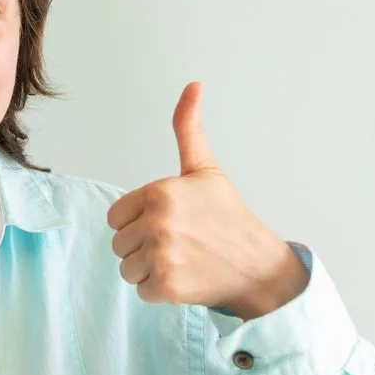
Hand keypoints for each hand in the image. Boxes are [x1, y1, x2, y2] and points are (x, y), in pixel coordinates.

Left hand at [106, 81, 307, 320]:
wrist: (258, 265)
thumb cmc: (227, 216)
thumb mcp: (205, 169)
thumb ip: (188, 128)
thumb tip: (193, 85)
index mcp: (159, 192)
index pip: (116, 216)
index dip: (137, 221)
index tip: (168, 221)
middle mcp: (157, 222)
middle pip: (119, 243)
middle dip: (143, 246)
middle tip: (179, 242)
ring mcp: (162, 255)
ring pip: (126, 268)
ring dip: (149, 269)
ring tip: (182, 259)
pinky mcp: (167, 286)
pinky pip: (140, 290)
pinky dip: (159, 289)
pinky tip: (185, 277)